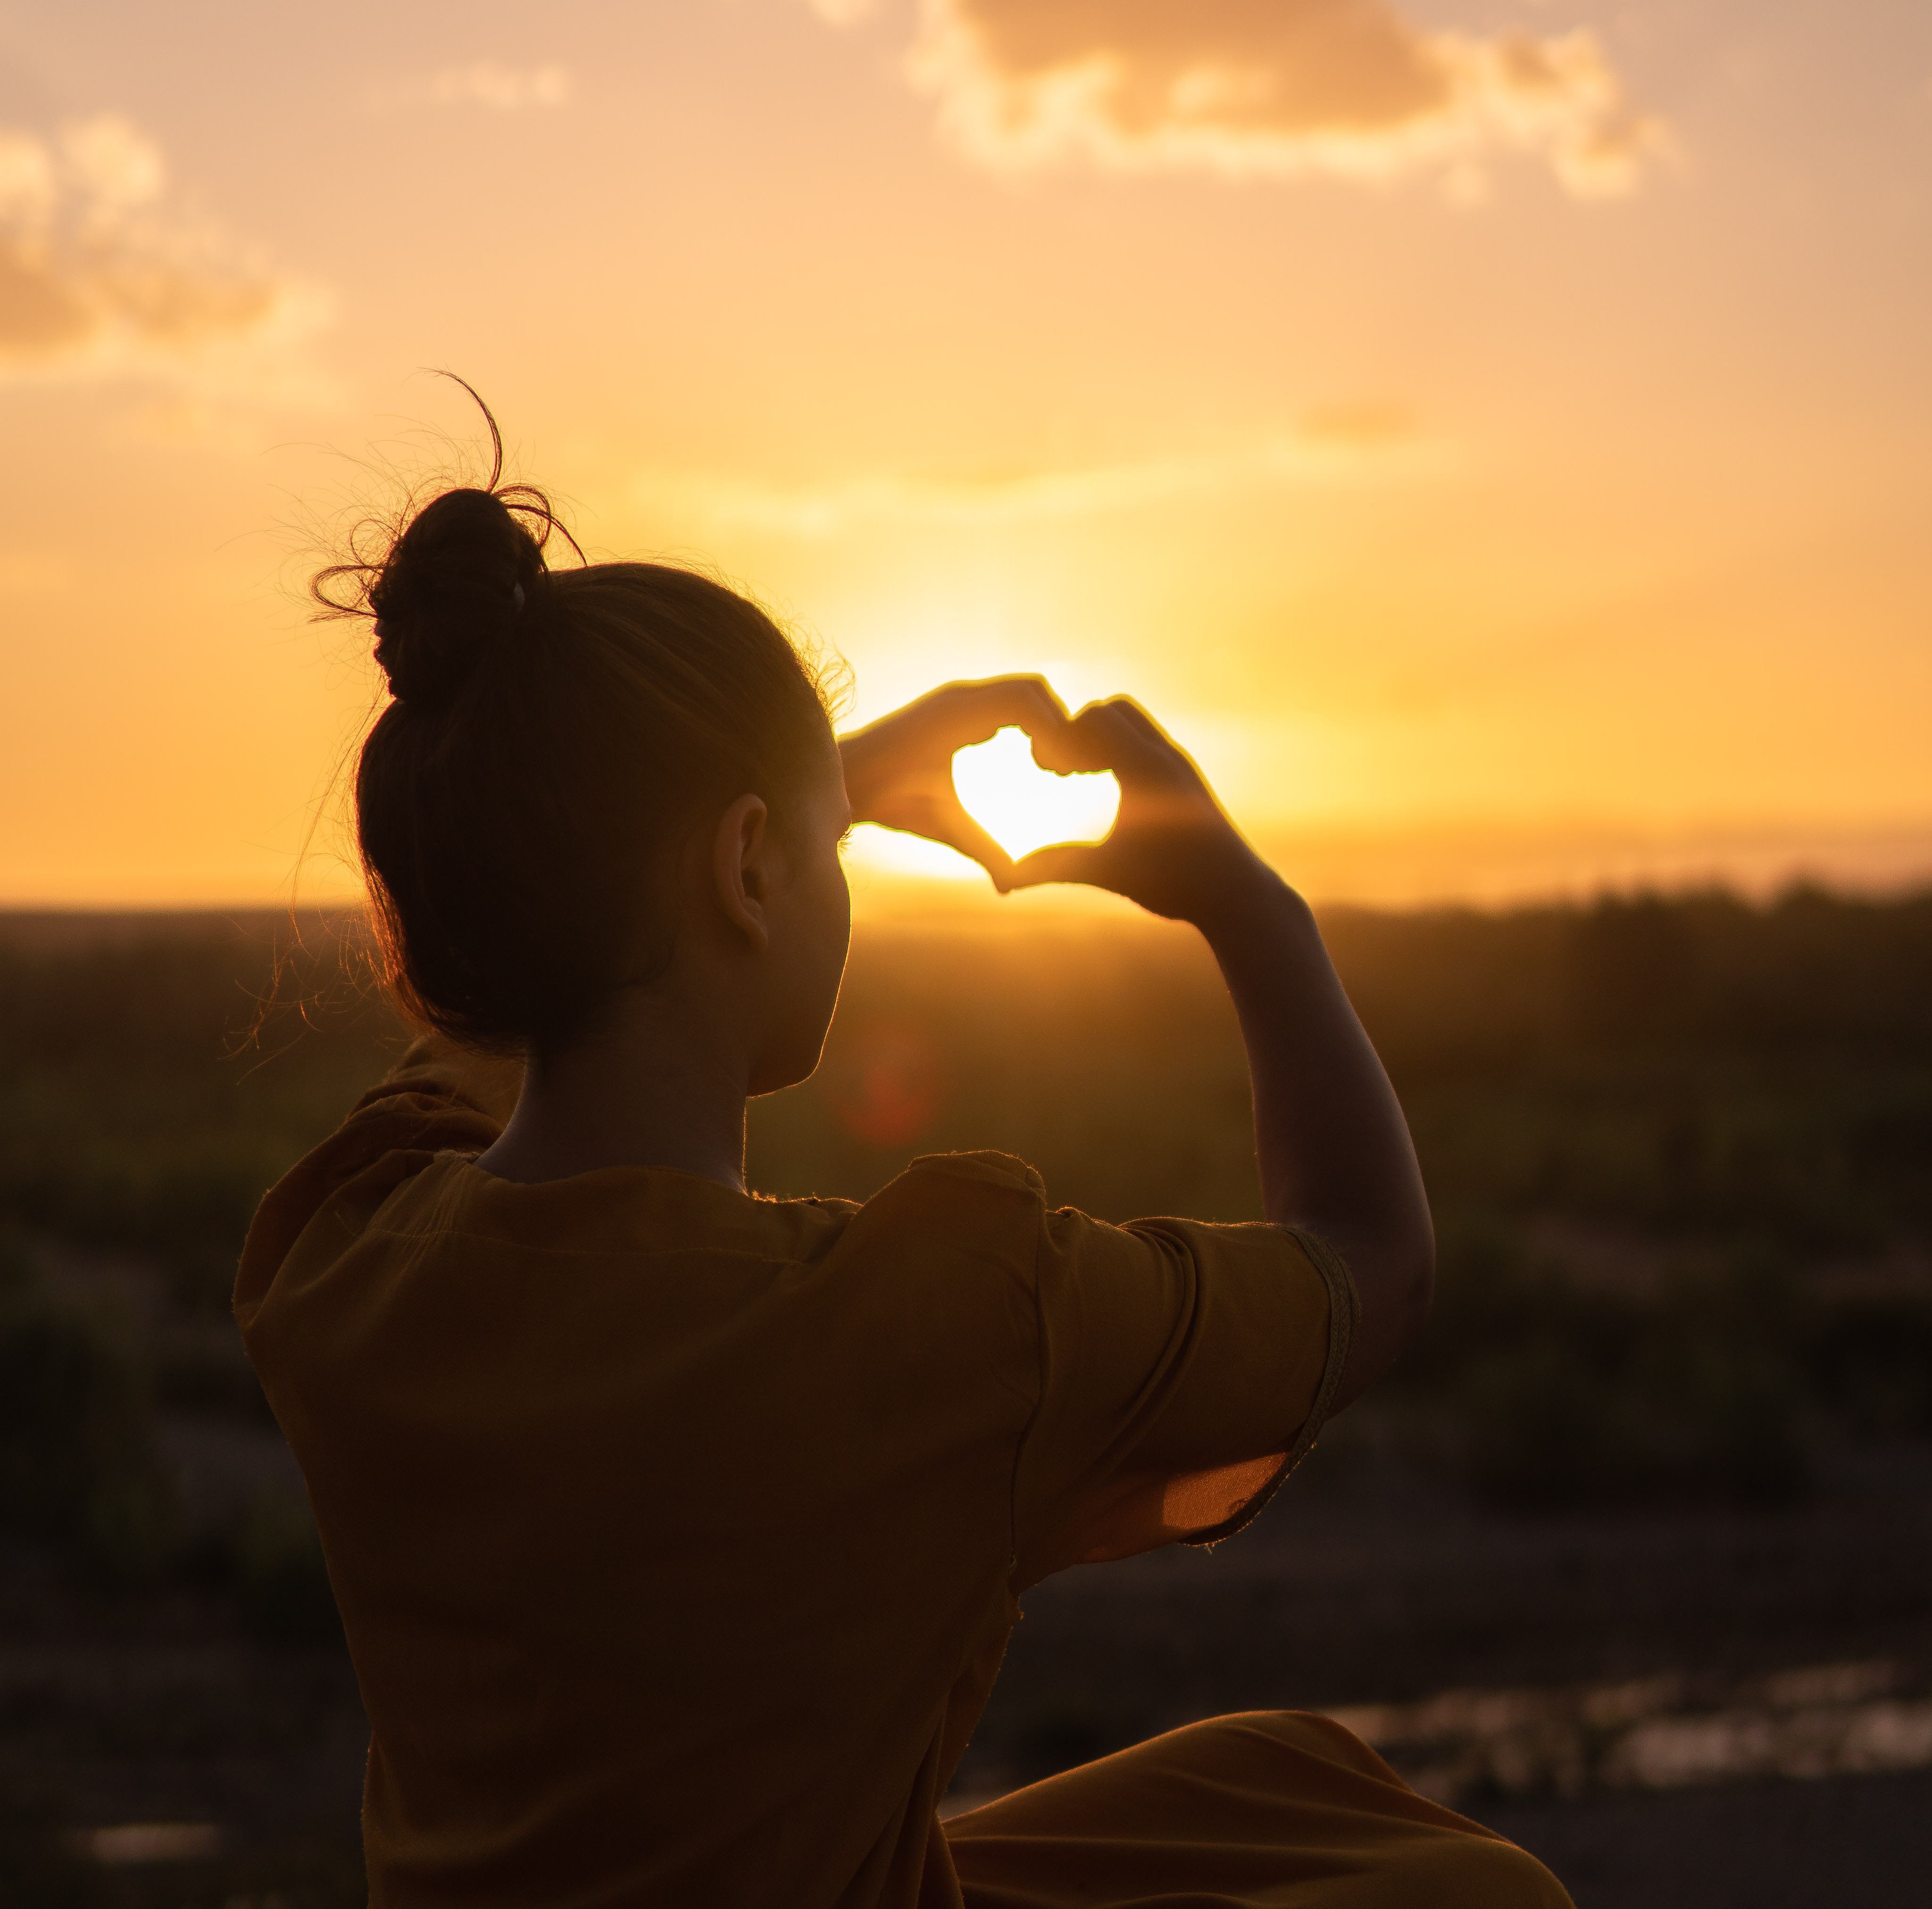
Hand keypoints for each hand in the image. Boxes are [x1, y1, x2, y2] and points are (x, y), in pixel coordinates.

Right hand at [838, 676, 1072, 890]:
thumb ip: (986, 850)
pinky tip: (1039, 765)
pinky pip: (1017, 699)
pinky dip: (1043, 725)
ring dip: (1057, 726)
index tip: (1065, 775)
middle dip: (1065, 727)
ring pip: (1033, 689)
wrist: (849, 793)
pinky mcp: (953, 704)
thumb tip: (1012, 886)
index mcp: (971, 720)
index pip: (1032, 708)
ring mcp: (961, 699)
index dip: (1057, 736)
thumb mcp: (954, 830)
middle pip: (1039, 692)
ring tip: (1057, 769)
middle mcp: (969, 702)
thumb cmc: (895, 805)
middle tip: (1070, 773)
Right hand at [1010, 698, 1272, 926]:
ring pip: (1136, 723)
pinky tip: (1113, 787)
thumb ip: (1056, 867)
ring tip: (1086, 775)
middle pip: (1114, 710)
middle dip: (1083, 729)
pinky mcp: (1188, 778)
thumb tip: (1007, 879)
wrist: (1238, 894)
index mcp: (1145, 770)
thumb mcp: (1108, 873)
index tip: (1050, 771)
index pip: (1097, 719)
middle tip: (1065, 770)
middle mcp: (1166, 758)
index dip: (1065, 737)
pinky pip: (1150, 742)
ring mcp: (1181, 765)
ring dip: (1106, 737)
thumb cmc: (1176, 885)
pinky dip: (1125, 750)